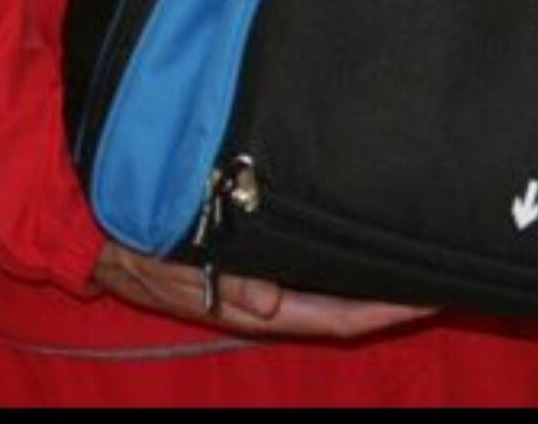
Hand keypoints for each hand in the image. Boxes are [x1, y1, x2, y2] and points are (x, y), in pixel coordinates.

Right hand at [92, 240, 434, 339]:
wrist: (92, 220)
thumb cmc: (135, 240)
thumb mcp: (172, 259)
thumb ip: (222, 279)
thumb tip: (268, 305)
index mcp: (252, 305)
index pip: (336, 316)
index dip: (387, 309)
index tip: (434, 295)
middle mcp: (267, 296)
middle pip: (345, 301)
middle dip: (392, 288)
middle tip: (445, 261)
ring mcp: (264, 277)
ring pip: (332, 281)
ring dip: (371, 267)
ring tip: (418, 240)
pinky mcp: (257, 252)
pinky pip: (312, 259)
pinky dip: (342, 251)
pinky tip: (366, 221)